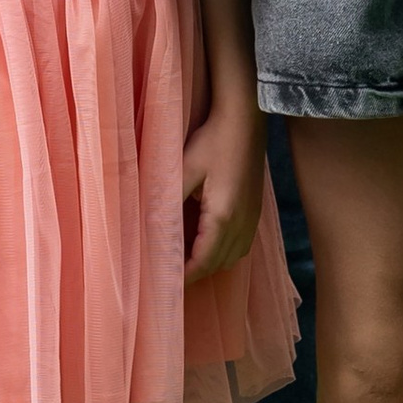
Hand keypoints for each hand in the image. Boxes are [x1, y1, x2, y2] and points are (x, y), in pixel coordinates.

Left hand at [182, 92, 266, 282]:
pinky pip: (240, 244)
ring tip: (185, 262)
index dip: (184, 276)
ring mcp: (252, 217)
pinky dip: (223, 252)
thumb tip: (148, 229)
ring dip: (210, 264)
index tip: (165, 284)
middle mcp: (242, 223)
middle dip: (195, 273)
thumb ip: (167, 202)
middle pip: (219, 264)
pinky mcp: (254, 209)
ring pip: (233, 257)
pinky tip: (206, 242)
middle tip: (169, 276)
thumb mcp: (184, 169)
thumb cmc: (213, 140)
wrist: (245, 118)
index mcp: (223, 216)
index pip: (203, 261)